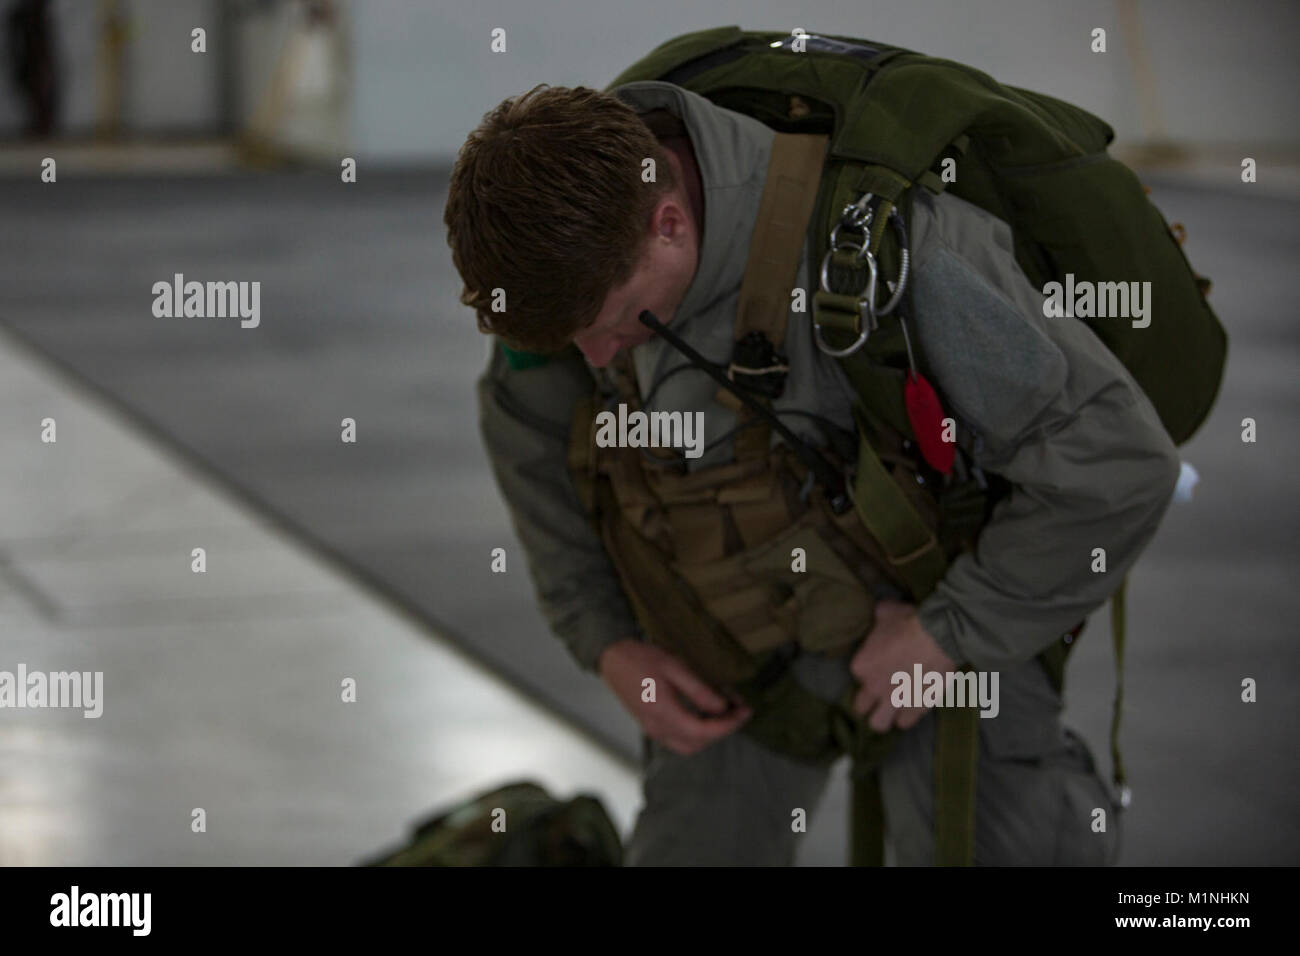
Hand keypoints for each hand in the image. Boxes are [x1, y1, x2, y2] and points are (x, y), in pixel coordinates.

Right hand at [597, 639, 751, 755]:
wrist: (613, 659)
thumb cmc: (642, 658)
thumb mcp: (675, 667)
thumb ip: (699, 690)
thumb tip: (722, 708)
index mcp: (663, 713)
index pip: (703, 732)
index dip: (728, 725)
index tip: (745, 712)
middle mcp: (657, 727)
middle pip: (697, 744)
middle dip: (722, 731)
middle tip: (738, 710)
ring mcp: (652, 730)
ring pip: (687, 746)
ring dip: (709, 734)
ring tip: (724, 712)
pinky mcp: (650, 726)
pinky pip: (678, 740)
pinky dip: (696, 733)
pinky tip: (705, 714)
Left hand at [849, 599, 957, 733]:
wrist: (939, 636)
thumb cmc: (909, 621)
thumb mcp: (885, 612)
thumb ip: (877, 619)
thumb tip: (879, 615)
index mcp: (861, 666)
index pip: (858, 675)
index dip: (870, 671)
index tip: (881, 665)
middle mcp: (873, 688)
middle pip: (861, 707)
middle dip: (869, 701)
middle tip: (882, 692)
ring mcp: (893, 701)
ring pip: (878, 724)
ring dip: (884, 716)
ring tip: (893, 707)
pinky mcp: (915, 708)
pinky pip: (904, 724)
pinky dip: (907, 717)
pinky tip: (911, 707)